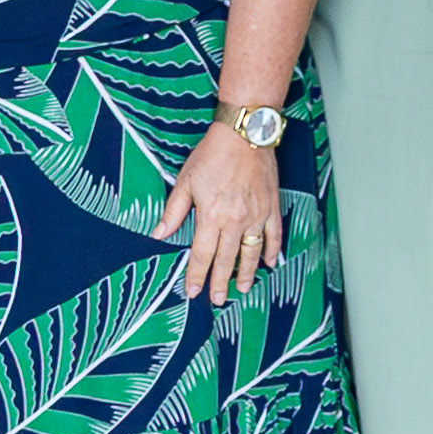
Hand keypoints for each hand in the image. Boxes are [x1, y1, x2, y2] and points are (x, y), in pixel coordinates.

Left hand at [161, 121, 286, 306]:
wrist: (244, 134)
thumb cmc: (213, 154)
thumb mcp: (185, 181)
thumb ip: (174, 212)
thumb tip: (158, 234)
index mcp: (211, 216)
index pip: (202, 254)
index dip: (196, 275)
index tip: (193, 291)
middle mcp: (235, 220)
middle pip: (227, 259)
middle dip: (220, 282)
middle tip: (218, 299)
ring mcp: (256, 215)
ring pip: (251, 252)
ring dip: (246, 273)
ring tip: (242, 288)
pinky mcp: (271, 206)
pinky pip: (273, 235)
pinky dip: (271, 250)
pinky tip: (268, 262)